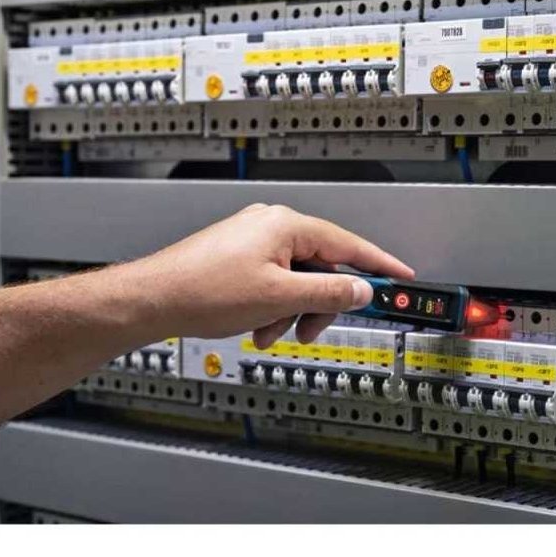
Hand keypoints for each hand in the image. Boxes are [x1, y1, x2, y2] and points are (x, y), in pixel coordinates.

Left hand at [125, 204, 414, 347]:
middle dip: (318, 304)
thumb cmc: (203, 290)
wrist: (153, 299)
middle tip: (310, 329)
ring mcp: (254, 241)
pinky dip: (273, 306)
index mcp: (286, 225)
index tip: (402, 277)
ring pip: (297, 279)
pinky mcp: (239, 257)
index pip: (348, 245)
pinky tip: (256, 325)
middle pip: (322, 267)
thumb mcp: (280, 297)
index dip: (379, 265)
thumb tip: (360, 289)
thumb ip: (328, 292)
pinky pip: (274, 281)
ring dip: (291, 311)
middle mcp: (271, 226)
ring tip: (269, 331)